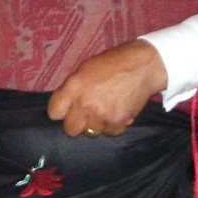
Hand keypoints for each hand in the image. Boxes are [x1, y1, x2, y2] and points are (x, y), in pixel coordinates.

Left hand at [47, 40, 167, 137]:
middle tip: (86, 113)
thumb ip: (72, 89)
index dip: (60, 111)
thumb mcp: (84, 69)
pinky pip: (109, 133)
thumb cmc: (113, 64)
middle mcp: (85, 103)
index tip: (66, 109)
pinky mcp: (119, 122)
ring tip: (104, 110)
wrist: (143, 66)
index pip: (54, 113)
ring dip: (95, 124)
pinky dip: (112, 126)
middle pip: (70, 129)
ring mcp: (102, 115)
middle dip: (76, 122)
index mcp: (74, 87)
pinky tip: (116, 112)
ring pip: (90, 133)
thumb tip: (64, 106)